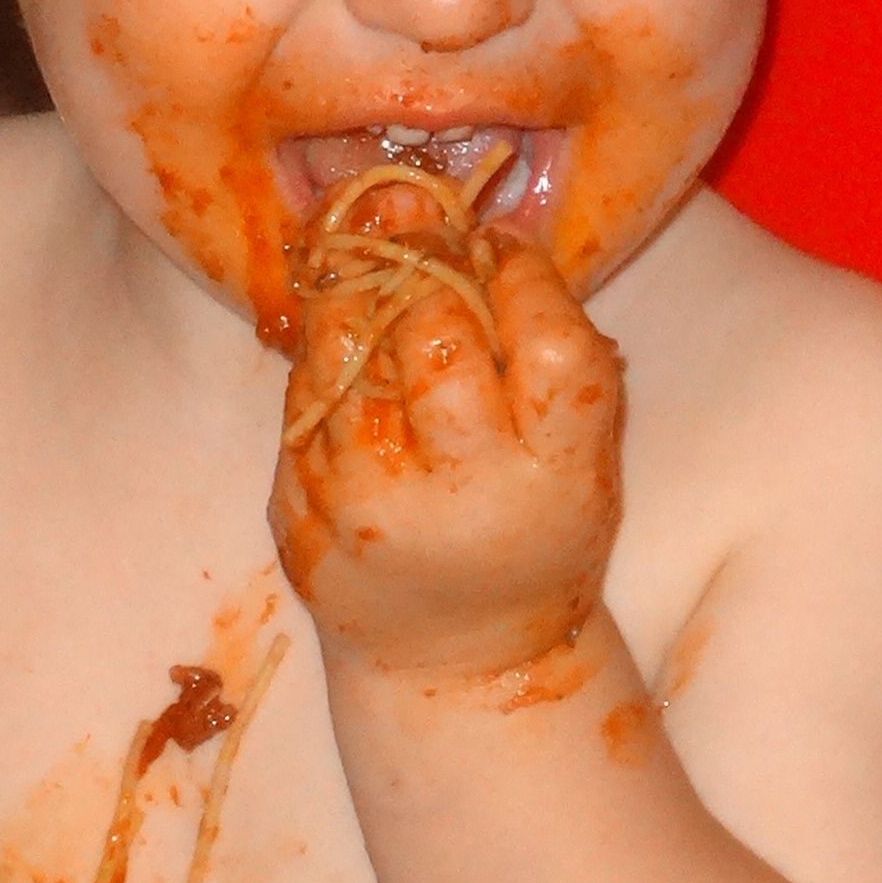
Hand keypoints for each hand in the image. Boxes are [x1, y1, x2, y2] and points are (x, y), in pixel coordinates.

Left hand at [271, 220, 623, 682]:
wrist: (455, 657)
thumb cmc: (530, 532)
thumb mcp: (580, 458)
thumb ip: (553, 354)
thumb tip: (484, 232)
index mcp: (557, 475)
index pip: (549, 342)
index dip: (523, 275)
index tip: (503, 247)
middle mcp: (461, 494)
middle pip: (436, 333)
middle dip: (424, 260)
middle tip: (421, 225)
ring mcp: (367, 507)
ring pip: (345, 351)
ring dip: (356, 290)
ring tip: (370, 264)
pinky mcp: (301, 515)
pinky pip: (302, 398)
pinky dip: (323, 355)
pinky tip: (345, 343)